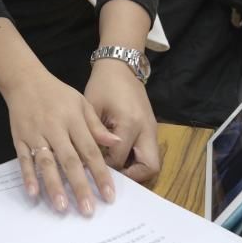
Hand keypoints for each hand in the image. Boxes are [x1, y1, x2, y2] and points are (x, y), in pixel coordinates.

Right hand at [2, 69, 119, 216]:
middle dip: (79, 186)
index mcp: (73, 120)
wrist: (24, 80)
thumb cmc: (57, 94)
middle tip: (88, 210)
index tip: (109, 195)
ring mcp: (36, 134)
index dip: (100, 173)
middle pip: (69, 161)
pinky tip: (34, 193)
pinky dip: (28, 176)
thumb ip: (97, 126)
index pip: (90, 151)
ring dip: (54, 185)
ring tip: (62, 207)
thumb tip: (116, 144)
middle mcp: (55, 129)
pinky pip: (23, 160)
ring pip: (46, 163)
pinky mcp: (19, 138)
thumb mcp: (81, 103)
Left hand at [84, 60, 160, 184]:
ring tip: (114, 169)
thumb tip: (89, 161)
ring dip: (136, 169)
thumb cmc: (102, 84)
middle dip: (132, 177)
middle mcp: (146, 129)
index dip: (105, 168)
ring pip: (152, 162)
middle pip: (150, 167)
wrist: (121, 65)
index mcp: (130, 123)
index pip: (119, 159)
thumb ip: (94, 135)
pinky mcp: (152, 127)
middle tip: (111, 177)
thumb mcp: (92, 107)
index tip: (91, 170)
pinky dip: (137, 159)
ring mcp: (152, 129)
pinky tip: (119, 156)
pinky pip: (149, 152)